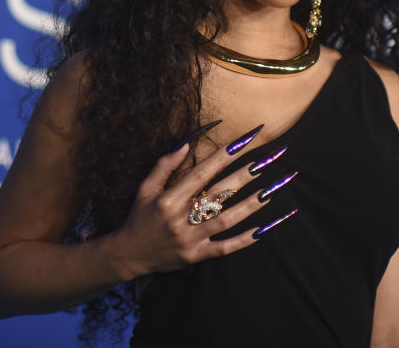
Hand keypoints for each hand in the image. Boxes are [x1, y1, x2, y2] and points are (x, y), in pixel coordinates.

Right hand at [105, 124, 295, 278]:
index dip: (222, 157)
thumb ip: (164, 166)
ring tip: (269, 192)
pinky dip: (244, 240)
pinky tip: (263, 230)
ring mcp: (190, 239)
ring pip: (225, 220)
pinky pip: (224, 248)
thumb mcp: (144, 189)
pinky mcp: (196, 256)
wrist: (128, 255)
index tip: (242, 142)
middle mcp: (181, 219)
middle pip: (218, 194)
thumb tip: (185, 144)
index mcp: (168, 199)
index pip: (201, 173)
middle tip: (264, 162)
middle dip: (243, 177)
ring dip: (249, 206)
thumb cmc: (139, 217)